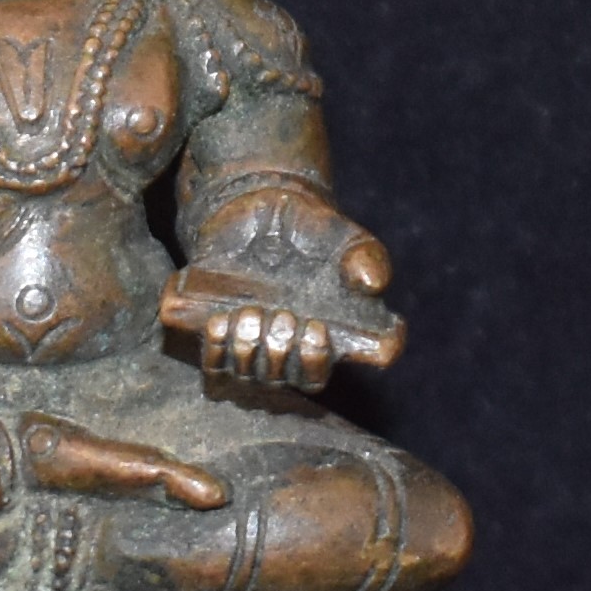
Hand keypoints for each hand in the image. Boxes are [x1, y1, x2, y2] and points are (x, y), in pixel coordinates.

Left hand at [159, 183, 402, 392]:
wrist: (259, 209)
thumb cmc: (312, 229)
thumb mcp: (346, 235)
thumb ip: (368, 256)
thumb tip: (373, 286)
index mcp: (339, 331)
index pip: (348, 366)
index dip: (325, 362)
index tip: (318, 332)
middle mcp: (302, 350)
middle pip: (298, 381)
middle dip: (285, 352)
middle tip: (284, 315)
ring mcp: (261, 349)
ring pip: (256, 378)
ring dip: (250, 350)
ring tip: (251, 312)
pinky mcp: (225, 342)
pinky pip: (217, 368)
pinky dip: (218, 348)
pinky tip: (220, 320)